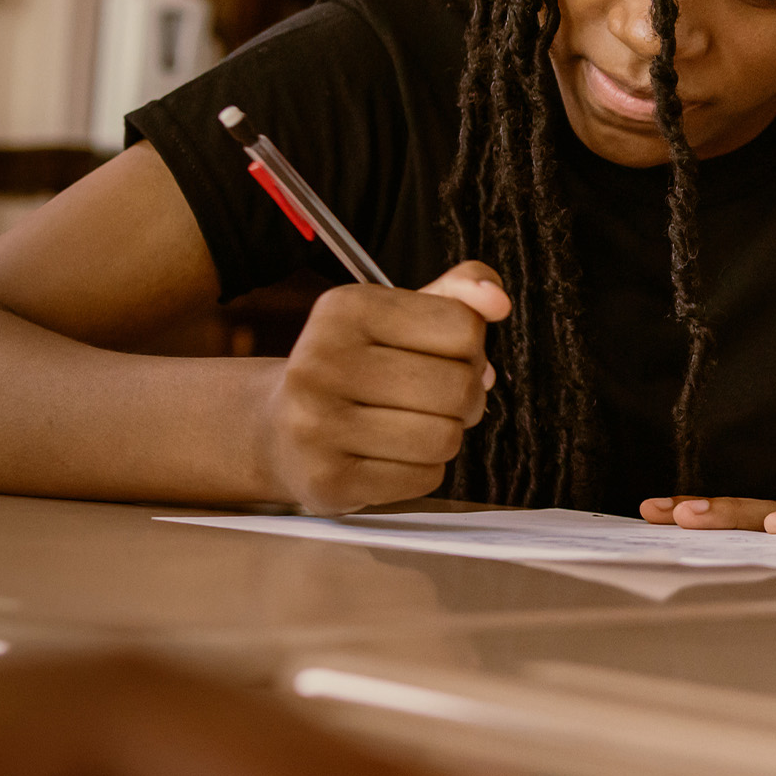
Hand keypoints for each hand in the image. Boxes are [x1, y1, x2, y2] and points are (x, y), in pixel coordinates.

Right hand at [256, 262, 510, 513]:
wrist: (278, 430)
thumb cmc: (357, 367)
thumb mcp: (399, 316)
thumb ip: (457, 294)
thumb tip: (496, 300)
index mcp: (344, 308)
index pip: (462, 326)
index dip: (471, 346)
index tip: (444, 354)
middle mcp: (321, 362)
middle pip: (458, 385)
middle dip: (466, 396)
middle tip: (439, 398)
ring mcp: (316, 425)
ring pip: (444, 437)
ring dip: (446, 434)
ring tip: (416, 425)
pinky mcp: (327, 481)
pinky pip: (423, 478)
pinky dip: (423, 470)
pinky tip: (391, 456)